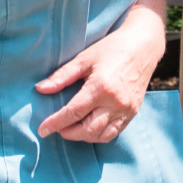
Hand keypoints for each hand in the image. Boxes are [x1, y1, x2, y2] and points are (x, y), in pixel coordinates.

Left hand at [35, 16, 162, 141]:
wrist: (142, 46)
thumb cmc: (112, 49)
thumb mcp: (84, 58)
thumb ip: (62, 76)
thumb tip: (40, 89)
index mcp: (100, 87)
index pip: (73, 112)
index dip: (55, 123)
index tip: (42, 130)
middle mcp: (115, 102)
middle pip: (88, 130)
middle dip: (69, 133)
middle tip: (58, 127)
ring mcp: (126, 110)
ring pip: (102, 136)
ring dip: (84, 136)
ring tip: (73, 127)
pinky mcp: (133, 113)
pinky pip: (114, 132)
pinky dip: (99, 134)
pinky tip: (90, 126)